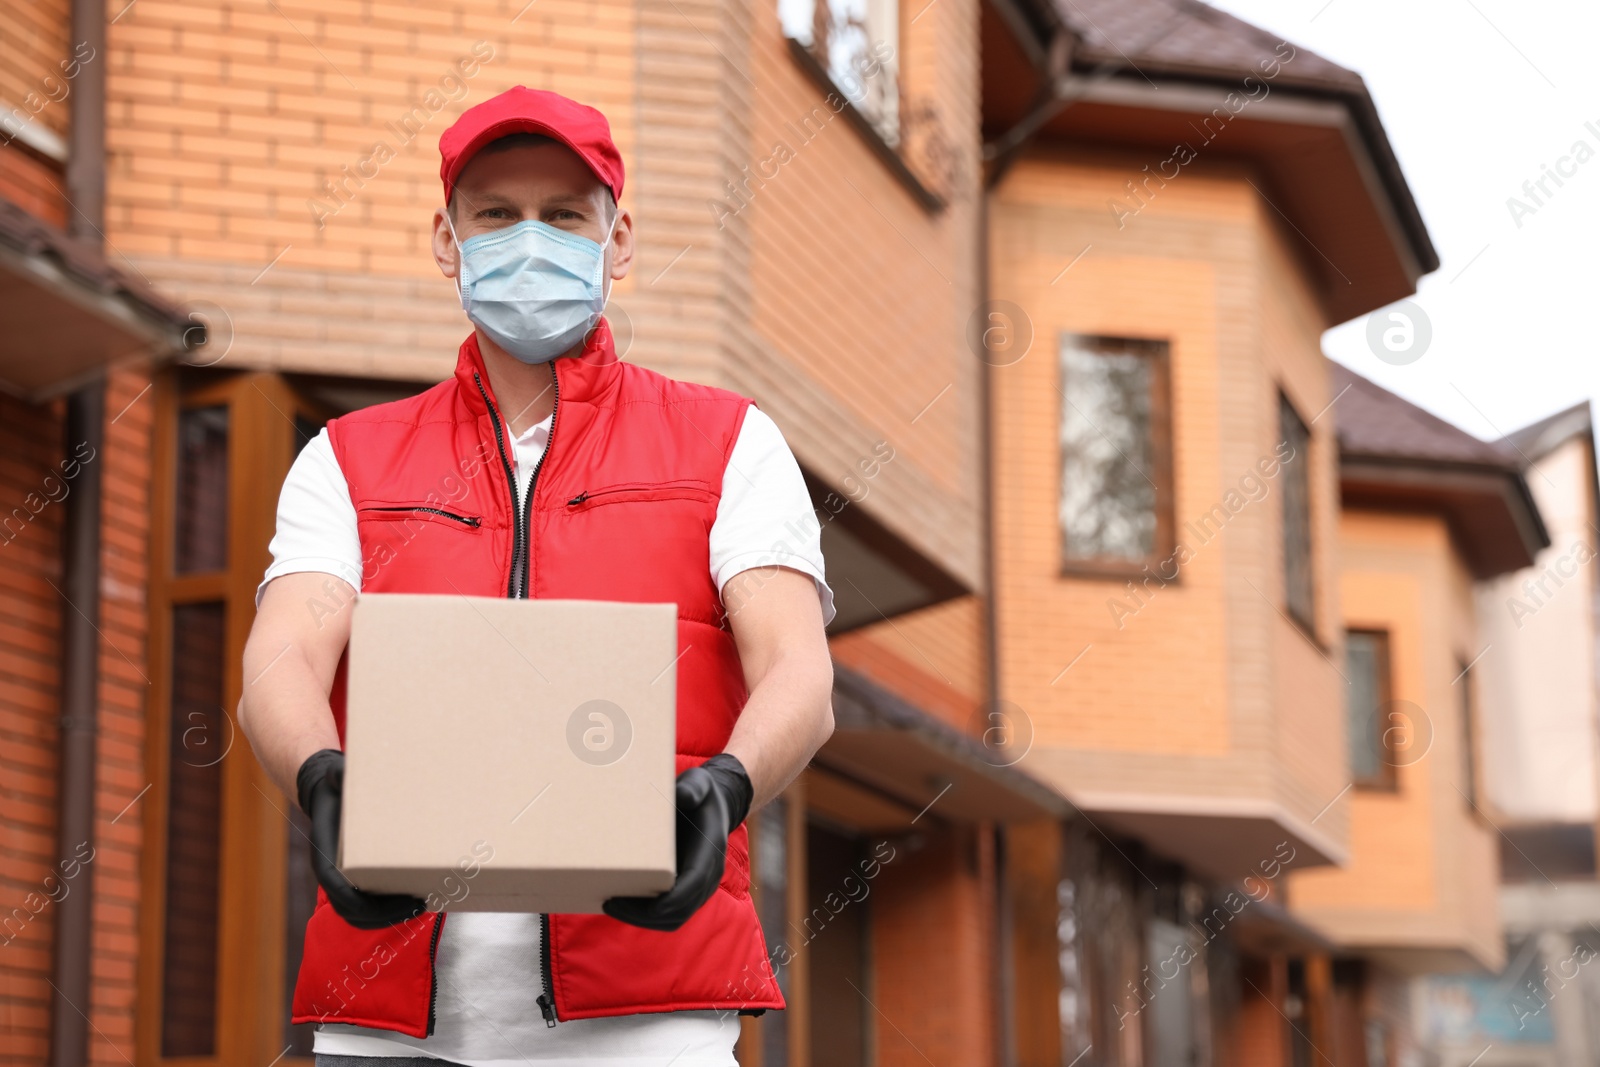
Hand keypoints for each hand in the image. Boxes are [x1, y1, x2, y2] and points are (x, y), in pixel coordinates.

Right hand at [296, 749, 428, 929]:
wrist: (328, 793)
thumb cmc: (337, 786)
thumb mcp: (338, 776)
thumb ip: (340, 774)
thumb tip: (341, 768)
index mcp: (324, 855)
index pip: (339, 892)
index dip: (368, 903)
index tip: (398, 899)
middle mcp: (330, 874)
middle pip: (352, 912)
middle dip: (386, 915)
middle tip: (419, 904)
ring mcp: (340, 881)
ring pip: (358, 916)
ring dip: (388, 918)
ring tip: (419, 907)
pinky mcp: (353, 880)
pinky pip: (365, 908)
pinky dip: (386, 913)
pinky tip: (411, 901)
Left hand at [603, 753, 752, 931]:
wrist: (716, 807)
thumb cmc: (702, 795)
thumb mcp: (700, 783)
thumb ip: (693, 787)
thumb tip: (682, 796)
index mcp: (710, 854)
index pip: (688, 889)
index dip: (661, 903)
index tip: (628, 900)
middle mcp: (708, 877)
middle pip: (678, 912)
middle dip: (643, 916)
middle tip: (609, 903)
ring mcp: (700, 888)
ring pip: (673, 919)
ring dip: (642, 920)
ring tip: (612, 906)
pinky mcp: (689, 891)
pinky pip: (671, 913)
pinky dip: (647, 916)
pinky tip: (624, 903)